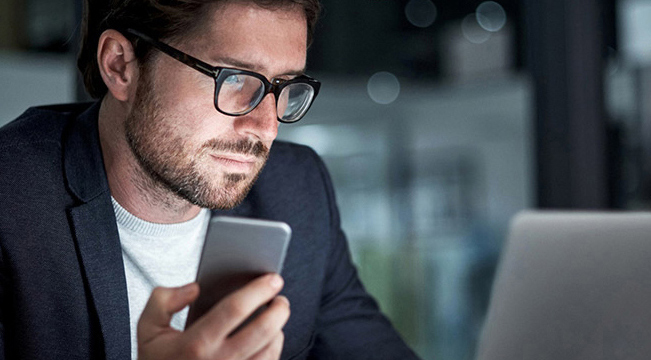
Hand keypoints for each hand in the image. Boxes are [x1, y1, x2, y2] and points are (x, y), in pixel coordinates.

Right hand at [137, 274, 289, 359]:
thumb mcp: (148, 329)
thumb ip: (163, 301)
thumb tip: (194, 289)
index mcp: (195, 344)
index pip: (234, 309)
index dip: (258, 290)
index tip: (272, 279)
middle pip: (262, 330)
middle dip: (279, 308)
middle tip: (280, 297)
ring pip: (270, 350)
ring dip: (279, 329)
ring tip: (276, 315)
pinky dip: (274, 349)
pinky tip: (271, 337)